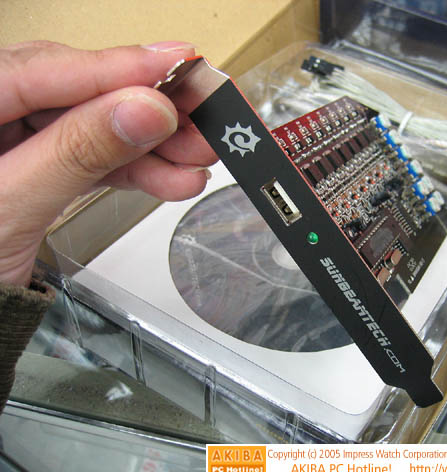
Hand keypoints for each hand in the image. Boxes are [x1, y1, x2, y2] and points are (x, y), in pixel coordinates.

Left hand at [0, 41, 217, 286]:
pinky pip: (91, 157)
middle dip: (147, 110)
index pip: (42, 69)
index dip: (117, 67)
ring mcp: (12, 141)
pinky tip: (172, 179)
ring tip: (199, 158)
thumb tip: (143, 110)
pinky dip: (134, 170)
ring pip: (94, 126)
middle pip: (77, 92)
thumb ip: (76, 154)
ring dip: (153, 146)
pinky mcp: (38, 166)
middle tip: (205, 115)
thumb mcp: (11, 210)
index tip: (177, 64)